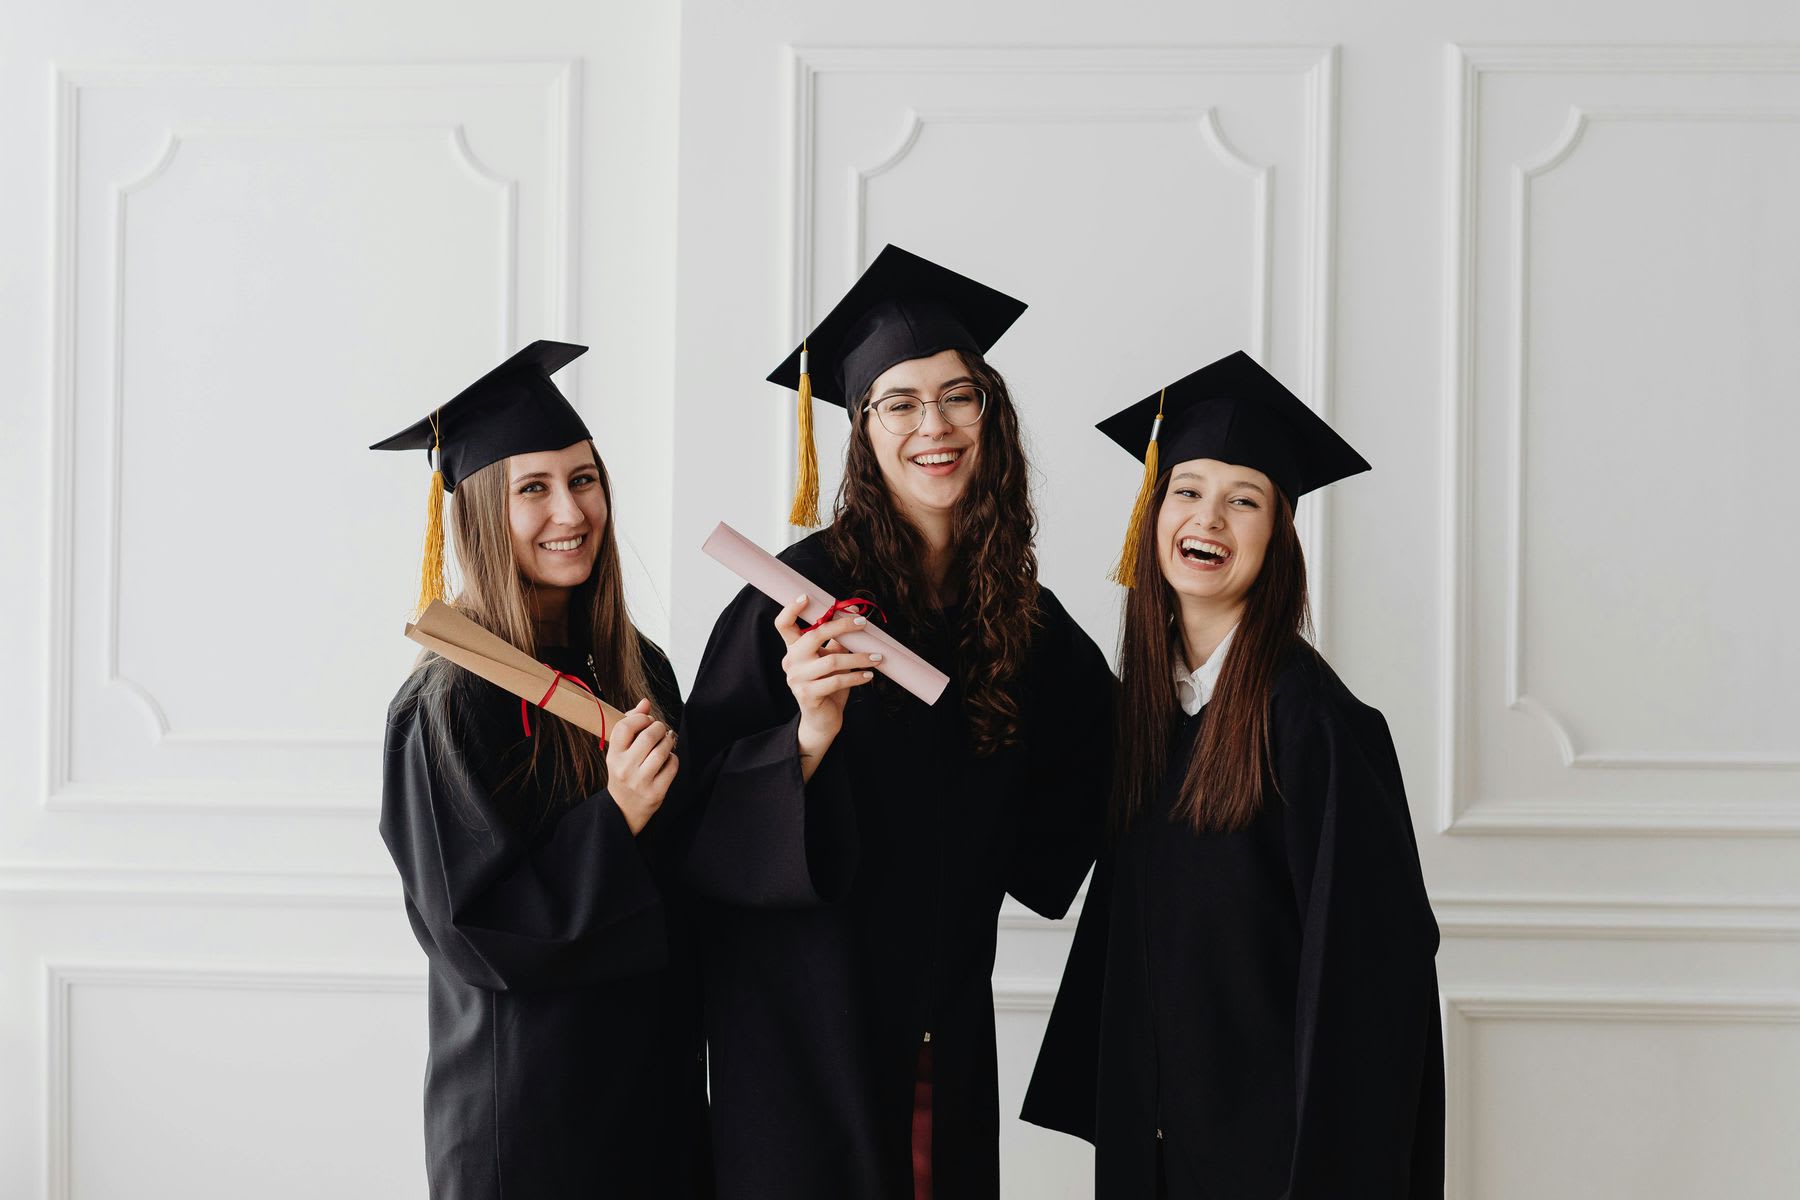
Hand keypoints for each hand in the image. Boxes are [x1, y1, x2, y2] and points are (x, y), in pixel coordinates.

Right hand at [605, 699, 677, 834]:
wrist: (623, 809)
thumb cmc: (624, 772)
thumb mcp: (621, 750)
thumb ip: (631, 723)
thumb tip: (645, 702)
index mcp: (613, 755)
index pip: (625, 727)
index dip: (641, 718)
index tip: (647, 720)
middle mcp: (624, 768)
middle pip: (649, 736)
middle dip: (660, 728)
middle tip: (661, 730)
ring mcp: (640, 781)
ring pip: (663, 750)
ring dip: (669, 741)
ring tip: (667, 741)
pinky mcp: (656, 792)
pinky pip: (672, 765)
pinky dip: (673, 758)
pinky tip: (667, 759)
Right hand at [775, 595, 879, 780]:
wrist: (823, 720)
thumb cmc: (829, 685)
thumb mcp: (832, 659)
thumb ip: (837, 640)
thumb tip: (854, 614)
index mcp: (793, 650)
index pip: (783, 625)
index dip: (791, 609)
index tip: (806, 596)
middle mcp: (790, 662)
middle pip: (813, 636)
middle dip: (840, 626)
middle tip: (863, 623)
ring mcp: (797, 680)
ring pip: (831, 660)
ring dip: (858, 657)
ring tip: (876, 656)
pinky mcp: (807, 695)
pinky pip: (836, 681)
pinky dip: (856, 676)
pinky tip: (869, 675)